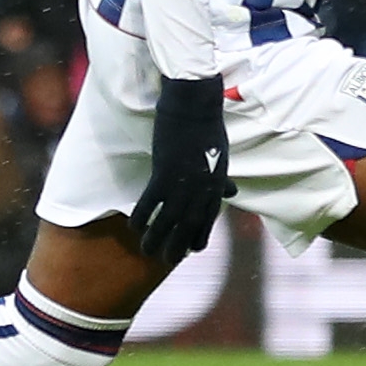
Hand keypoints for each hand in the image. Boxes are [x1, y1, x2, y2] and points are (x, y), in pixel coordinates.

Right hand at [131, 73, 232, 263]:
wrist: (195, 105)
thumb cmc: (207, 127)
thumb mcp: (220, 155)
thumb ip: (220, 178)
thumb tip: (231, 191)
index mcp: (216, 183)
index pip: (208, 218)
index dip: (200, 235)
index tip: (192, 250)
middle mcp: (202, 187)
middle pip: (189, 225)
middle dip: (178, 245)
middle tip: (165, 260)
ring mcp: (184, 181)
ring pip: (170, 219)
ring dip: (157, 237)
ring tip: (146, 251)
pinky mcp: (165, 172)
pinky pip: (151, 202)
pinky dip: (143, 216)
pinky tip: (134, 227)